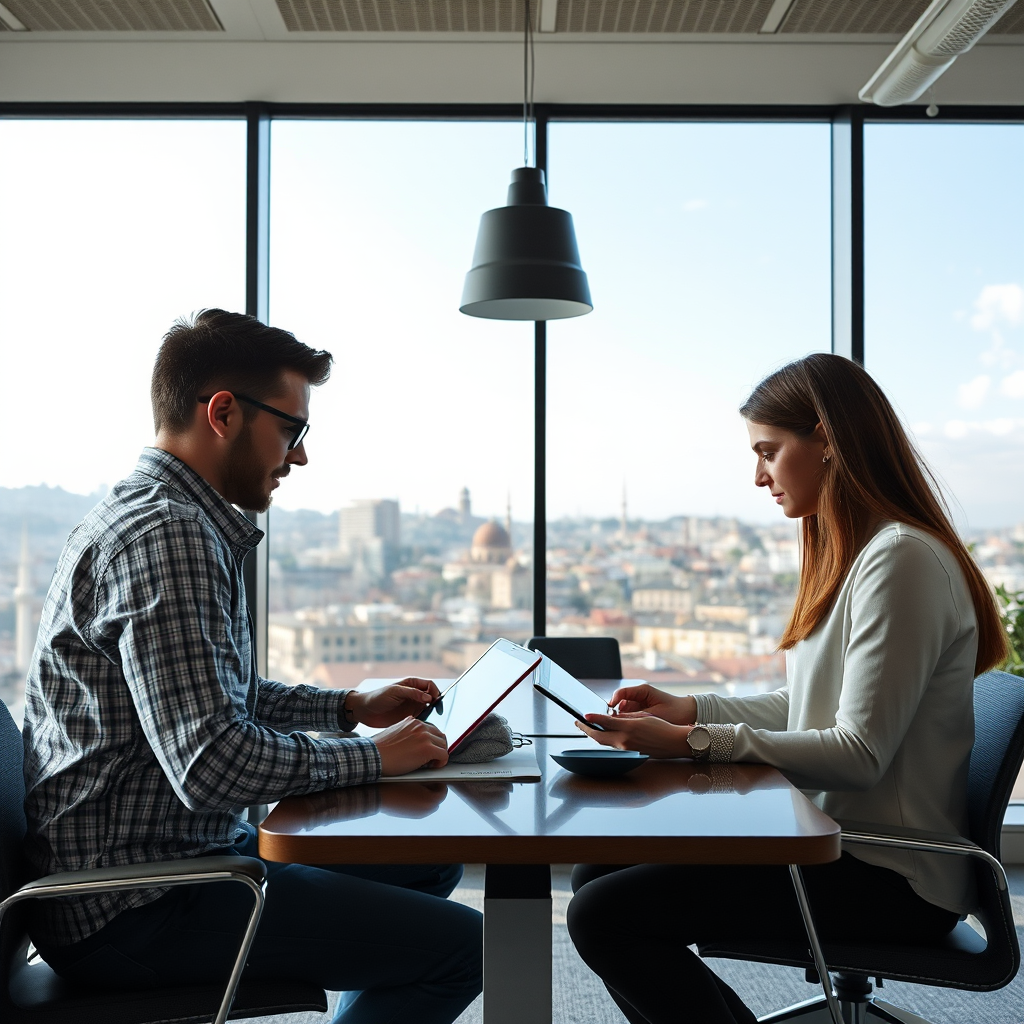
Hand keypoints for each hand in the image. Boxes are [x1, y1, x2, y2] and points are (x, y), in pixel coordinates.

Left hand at [347, 678, 440, 727]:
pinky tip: (425, 726)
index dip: (435, 691)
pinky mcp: (409, 718)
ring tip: (434, 720)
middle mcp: (414, 695)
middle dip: (437, 703)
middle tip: (438, 712)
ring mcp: (412, 707)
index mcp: (412, 685)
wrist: (364, 711)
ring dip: (433, 713)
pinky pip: (422, 719)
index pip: (430, 685)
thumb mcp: (394, 691)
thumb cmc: (377, 697)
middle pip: (432, 697)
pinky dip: (426, 721)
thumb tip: (429, 698)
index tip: (435, 700)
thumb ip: (412, 693)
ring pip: (429, 709)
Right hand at [373, 717, 448, 775]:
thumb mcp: (395, 734)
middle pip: (440, 736)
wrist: (373, 756)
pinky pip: (444, 755)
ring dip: (439, 755)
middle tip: (432, 759)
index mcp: (412, 721)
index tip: (428, 751)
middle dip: (438, 747)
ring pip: (443, 745)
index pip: (431, 729)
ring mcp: (424, 736)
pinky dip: (441, 762)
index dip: (432, 742)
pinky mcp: (427, 749)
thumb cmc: (380, 749)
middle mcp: (420, 726)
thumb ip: (408, 734)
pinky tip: (433, 766)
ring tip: (431, 763)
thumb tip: (416, 743)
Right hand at [379, 782, 447, 817]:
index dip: (439, 781)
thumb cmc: (396, 784)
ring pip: (430, 804)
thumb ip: (427, 779)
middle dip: (433, 789)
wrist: (379, 796)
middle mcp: (427, 810)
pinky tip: (411, 793)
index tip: (434, 776)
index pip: (443, 790)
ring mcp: (420, 814)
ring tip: (417, 786)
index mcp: (431, 800)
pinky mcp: (412, 816)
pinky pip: (421, 808)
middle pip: (437, 798)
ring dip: (427, 795)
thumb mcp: (415, 777)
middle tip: (425, 780)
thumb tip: (433, 778)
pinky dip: (420, 801)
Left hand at [577, 711, 694, 758]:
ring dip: (595, 735)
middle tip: (579, 723)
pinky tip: (604, 734)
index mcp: (628, 729)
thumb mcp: (642, 717)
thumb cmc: (662, 727)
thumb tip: (610, 717)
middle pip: (599, 737)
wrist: (675, 742)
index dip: (592, 719)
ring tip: (588, 727)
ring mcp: (627, 749)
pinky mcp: (631, 753)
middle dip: (587, 730)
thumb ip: (624, 718)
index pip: (604, 723)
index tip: (584, 715)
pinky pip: (614, 746)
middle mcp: (625, 741)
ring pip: (605, 742)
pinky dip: (606, 740)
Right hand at [609, 685, 696, 725]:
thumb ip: (636, 716)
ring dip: (621, 718)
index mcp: (642, 690)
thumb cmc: (675, 711)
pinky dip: (627, 722)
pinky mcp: (641, 711)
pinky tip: (628, 729)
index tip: (608, 710)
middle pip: (619, 702)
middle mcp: (639, 695)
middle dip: (615, 712)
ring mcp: (639, 703)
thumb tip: (619, 720)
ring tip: (622, 728)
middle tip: (612, 722)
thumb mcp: (655, 714)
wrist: (688, 714)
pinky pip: (629, 716)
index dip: (613, 701)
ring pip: (623, 710)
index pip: (621, 692)